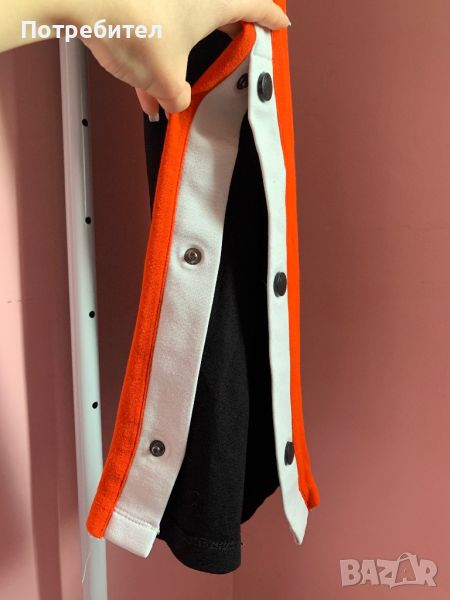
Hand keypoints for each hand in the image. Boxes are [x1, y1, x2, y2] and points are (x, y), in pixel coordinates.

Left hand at [75, 0, 289, 116]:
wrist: (84, 1)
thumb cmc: (132, 24)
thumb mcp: (166, 79)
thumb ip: (178, 97)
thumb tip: (176, 102)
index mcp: (213, 4)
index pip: (255, 8)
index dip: (271, 20)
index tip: (280, 27)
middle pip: (221, 15)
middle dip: (229, 37)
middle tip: (240, 48)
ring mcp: (166, 0)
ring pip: (185, 30)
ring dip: (184, 60)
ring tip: (179, 94)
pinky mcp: (140, 6)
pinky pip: (156, 36)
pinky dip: (154, 62)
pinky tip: (144, 94)